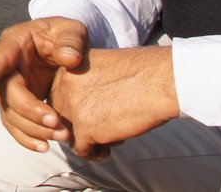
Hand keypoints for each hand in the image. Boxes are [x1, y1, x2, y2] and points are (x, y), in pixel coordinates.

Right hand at [0, 17, 88, 151]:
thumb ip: (70, 40)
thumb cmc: (65, 35)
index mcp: (16, 42)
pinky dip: (28, 138)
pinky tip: (44, 146)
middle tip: (56, 122)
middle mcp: (7, 66)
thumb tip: (69, 59)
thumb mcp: (71, 29)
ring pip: (10, 113)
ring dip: (32, 129)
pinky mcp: (19, 104)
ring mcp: (11, 87)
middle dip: (29, 110)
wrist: (66, 49)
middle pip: (7, 93)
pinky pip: (16, 125)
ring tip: (61, 136)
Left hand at [47, 46, 178, 160]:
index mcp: (68, 66)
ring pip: (69, 133)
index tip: (97, 111)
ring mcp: (72, 105)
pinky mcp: (84, 127)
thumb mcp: (103, 68)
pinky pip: (80, 149)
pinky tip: (107, 151)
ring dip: (87, 139)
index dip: (77, 108)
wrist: (159, 80)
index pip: (61, 95)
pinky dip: (94, 154)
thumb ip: (86, 83)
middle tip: (103, 128)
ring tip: (109, 138)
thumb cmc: (141, 73)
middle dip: (81, 124)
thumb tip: (83, 107)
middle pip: (62, 115)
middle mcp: (63, 84)